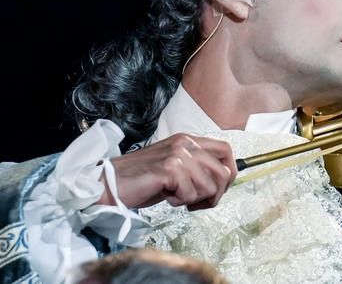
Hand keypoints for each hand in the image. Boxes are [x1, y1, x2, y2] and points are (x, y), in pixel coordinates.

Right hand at [95, 133, 236, 210]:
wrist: (109, 184)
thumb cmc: (141, 181)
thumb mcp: (175, 169)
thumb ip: (196, 169)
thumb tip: (223, 180)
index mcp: (188, 140)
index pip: (226, 149)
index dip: (230, 171)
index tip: (221, 189)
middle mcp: (185, 144)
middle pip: (223, 172)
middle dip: (215, 194)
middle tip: (197, 203)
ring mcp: (178, 155)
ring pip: (209, 186)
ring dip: (194, 199)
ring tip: (176, 197)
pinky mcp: (169, 169)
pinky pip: (191, 193)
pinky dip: (180, 202)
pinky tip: (166, 196)